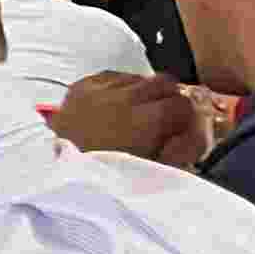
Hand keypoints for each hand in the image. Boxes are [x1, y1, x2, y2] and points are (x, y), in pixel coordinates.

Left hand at [49, 71, 202, 162]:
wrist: (57, 174)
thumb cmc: (108, 177)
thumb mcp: (152, 171)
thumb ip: (180, 150)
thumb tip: (197, 132)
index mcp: (146, 121)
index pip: (182, 104)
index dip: (187, 116)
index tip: (182, 126)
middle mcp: (125, 98)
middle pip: (163, 82)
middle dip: (170, 98)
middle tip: (166, 116)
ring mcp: (100, 89)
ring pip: (138, 78)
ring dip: (144, 91)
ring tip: (139, 111)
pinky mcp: (80, 86)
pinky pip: (112, 76)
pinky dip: (120, 86)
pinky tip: (118, 102)